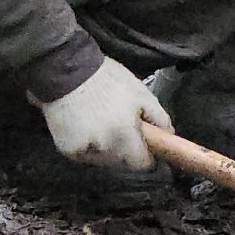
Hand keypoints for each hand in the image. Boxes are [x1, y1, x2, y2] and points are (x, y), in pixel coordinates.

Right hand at [30, 58, 173, 170]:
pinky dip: (88, 145)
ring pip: (103, 160)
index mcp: (125, 136)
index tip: (146, 146)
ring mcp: (83, 152)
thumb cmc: (108, 80)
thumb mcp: (141, 93)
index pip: (142, 164)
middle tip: (123, 127)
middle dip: (126, 150)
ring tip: (103, 125)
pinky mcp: (67, 150)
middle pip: (122, 163)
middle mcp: (104, 149)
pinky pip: (84, 155)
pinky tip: (86, 127)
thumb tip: (168, 136)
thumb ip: (159, 118)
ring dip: (107, 149)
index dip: (147, 156)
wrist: (67, 71)